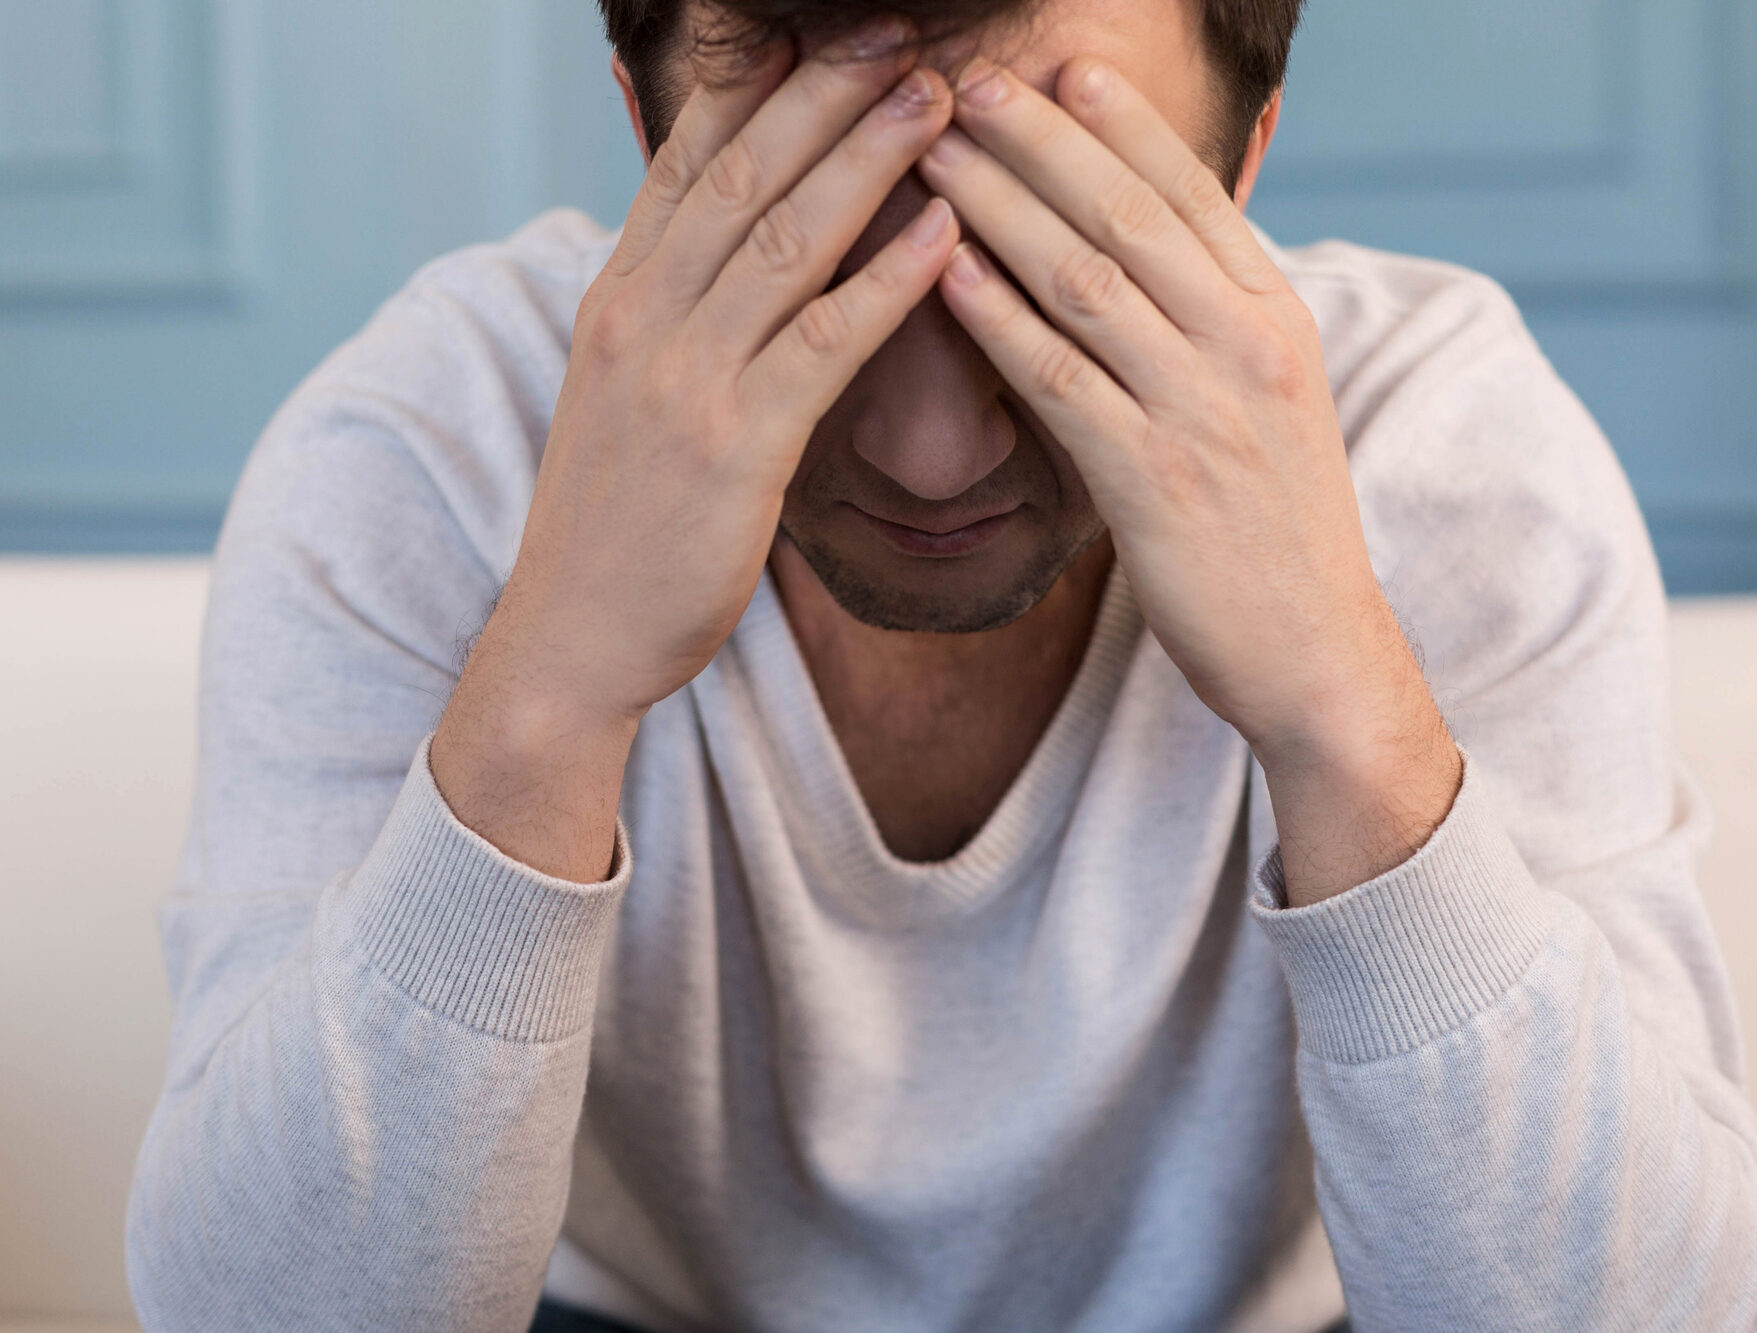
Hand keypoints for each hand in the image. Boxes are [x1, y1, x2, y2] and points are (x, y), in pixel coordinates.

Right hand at [432, 25, 958, 878]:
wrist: (573, 635)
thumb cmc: (615, 521)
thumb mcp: (623, 394)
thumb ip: (668, 312)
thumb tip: (712, 253)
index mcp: (617, 299)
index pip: (685, 162)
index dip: (758, 88)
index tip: (819, 31)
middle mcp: (642, 319)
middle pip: (741, 174)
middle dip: (824, 93)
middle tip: (899, 31)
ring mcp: (683, 380)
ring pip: (784, 240)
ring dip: (867, 159)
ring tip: (939, 97)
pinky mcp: (736, 448)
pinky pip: (823, 344)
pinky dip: (887, 281)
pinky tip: (943, 232)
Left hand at [918, 57, 1460, 901]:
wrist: (1318, 653)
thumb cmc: (1278, 531)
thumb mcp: (1273, 405)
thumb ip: (1219, 328)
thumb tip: (1157, 265)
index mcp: (1279, 318)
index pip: (1195, 193)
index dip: (1122, 124)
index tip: (1062, 66)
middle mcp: (1246, 347)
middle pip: (1129, 214)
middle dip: (1042, 139)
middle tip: (970, 83)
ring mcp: (1202, 411)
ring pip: (1086, 280)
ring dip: (1001, 206)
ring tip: (933, 153)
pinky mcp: (1153, 482)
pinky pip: (1060, 380)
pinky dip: (998, 318)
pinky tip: (944, 271)